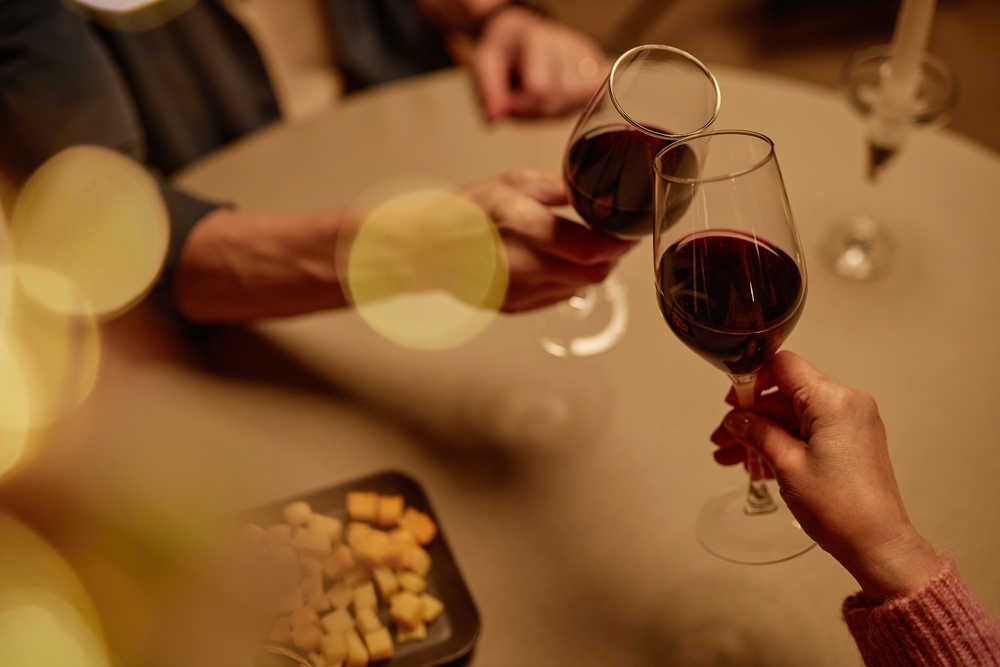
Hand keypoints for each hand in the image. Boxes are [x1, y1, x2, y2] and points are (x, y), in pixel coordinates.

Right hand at [461, 168, 635, 310]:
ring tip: (590, 246)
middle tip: (619, 237)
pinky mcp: (515, 308)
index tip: (632, 229)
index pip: (589, 248)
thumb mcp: (511, 183)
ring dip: (593, 269)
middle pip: (593, 274)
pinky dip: (570, 280)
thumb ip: (558, 188)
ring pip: (580, 288)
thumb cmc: (465, 212)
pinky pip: (559, 297)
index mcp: (520, 227)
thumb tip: (597, 189)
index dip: (620, 242)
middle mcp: (519, 266)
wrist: (426, 251)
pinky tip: (560, 262)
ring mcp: (517, 293)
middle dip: (613, 257)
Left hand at [470, 8, 608, 120]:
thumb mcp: (485, 65)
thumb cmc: (504, 50)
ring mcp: (586, 54)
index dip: (522, 106)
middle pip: (562, 97)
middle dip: (539, 110)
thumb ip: (489, 92)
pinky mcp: (598, 64)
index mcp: (537, 39)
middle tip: (523, 101)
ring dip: (556, 109)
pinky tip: (559, 94)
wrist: (522, 34)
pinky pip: (590, 98)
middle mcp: (567, 43)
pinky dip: (572, 104)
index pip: (540, 89)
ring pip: (578, 101)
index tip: (509, 103)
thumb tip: (494, 119)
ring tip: (540, 95)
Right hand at [713, 351, 940, 602]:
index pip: (784, 366)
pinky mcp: (851, 442)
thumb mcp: (786, 465)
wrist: (877, 544)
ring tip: (732, 458)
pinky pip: (809, 431)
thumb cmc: (840, 508)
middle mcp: (847, 404)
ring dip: (762, 434)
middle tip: (723, 440)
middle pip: (785, 394)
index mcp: (833, 401)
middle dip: (751, 417)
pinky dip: (783, 443)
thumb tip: (737, 420)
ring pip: (794, 416)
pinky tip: (758, 464)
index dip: (753, 380)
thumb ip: (758, 433)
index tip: (733, 403)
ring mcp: (851, 423)